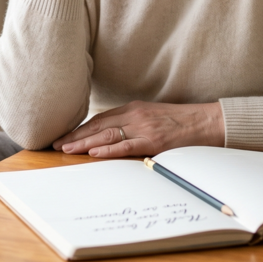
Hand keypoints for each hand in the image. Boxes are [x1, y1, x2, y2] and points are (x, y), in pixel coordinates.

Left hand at [52, 101, 224, 157]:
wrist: (207, 122)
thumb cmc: (181, 121)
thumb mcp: (152, 115)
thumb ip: (133, 122)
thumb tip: (112, 135)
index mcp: (133, 108)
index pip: (100, 118)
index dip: (80, 128)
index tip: (64, 136)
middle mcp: (135, 115)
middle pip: (98, 126)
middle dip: (75, 136)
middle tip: (56, 145)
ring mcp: (143, 128)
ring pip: (107, 135)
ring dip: (84, 143)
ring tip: (66, 150)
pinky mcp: (153, 141)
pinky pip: (126, 146)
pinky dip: (108, 150)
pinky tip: (93, 153)